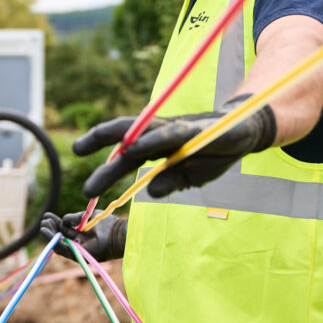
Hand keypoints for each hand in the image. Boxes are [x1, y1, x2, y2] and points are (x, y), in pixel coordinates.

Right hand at [39, 211, 126, 261]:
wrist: (117, 234)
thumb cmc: (107, 224)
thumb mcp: (88, 216)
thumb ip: (76, 218)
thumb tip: (64, 219)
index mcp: (83, 233)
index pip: (66, 228)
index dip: (56, 222)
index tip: (47, 215)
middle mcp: (80, 242)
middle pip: (61, 236)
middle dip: (51, 228)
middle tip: (44, 220)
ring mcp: (78, 249)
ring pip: (59, 243)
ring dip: (50, 235)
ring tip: (43, 226)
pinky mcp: (78, 256)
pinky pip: (62, 249)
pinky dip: (53, 241)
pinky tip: (47, 232)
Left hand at [74, 94, 275, 198]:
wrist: (246, 132)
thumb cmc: (215, 152)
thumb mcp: (192, 175)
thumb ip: (170, 182)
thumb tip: (149, 194)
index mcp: (158, 146)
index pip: (125, 150)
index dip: (102, 157)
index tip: (80, 167)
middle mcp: (162, 133)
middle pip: (126, 134)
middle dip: (100, 139)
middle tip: (76, 148)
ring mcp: (176, 128)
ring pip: (142, 130)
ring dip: (120, 140)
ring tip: (98, 149)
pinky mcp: (193, 129)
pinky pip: (167, 134)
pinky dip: (150, 140)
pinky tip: (134, 148)